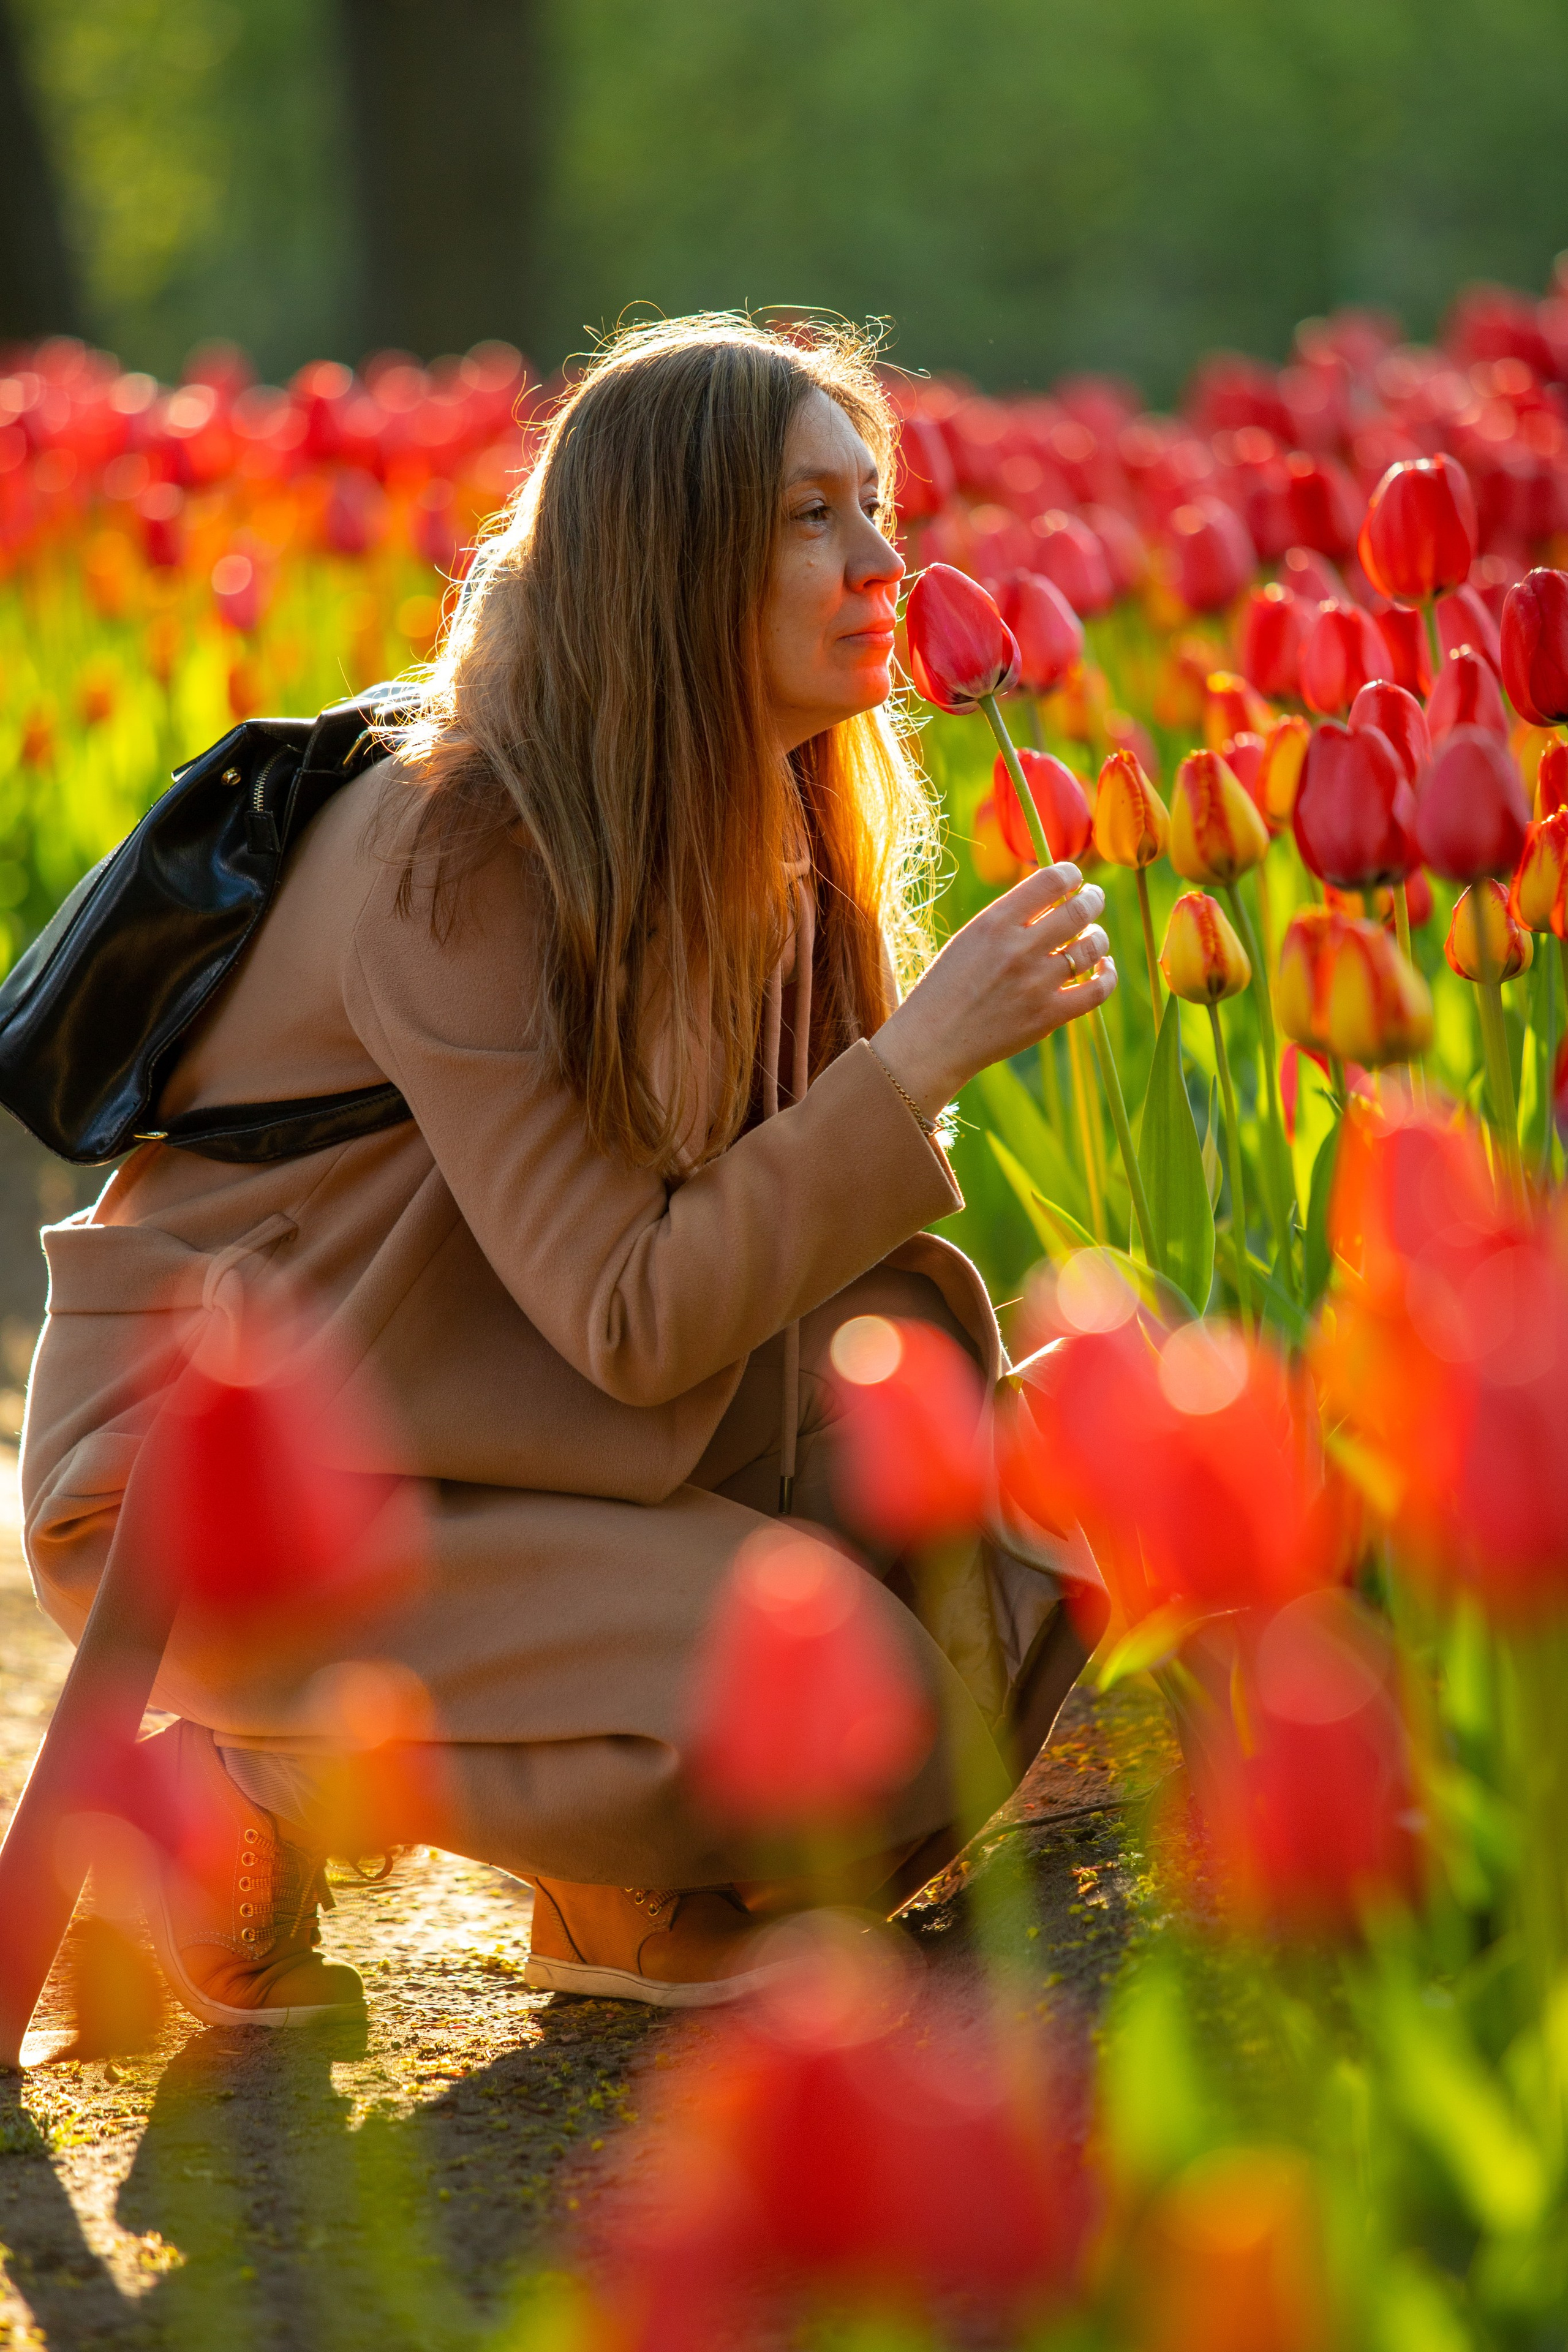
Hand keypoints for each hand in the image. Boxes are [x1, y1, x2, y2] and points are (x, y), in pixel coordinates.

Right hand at [872, 863, 1114, 1117]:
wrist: (933, 1041)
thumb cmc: (948, 986)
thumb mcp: (970, 938)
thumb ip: (1010, 917)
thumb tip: (1055, 894)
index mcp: (994, 923)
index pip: (1051, 881)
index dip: (1071, 874)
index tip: (1073, 878)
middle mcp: (1018, 950)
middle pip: (1079, 911)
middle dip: (1092, 899)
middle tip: (1092, 899)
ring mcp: (1036, 984)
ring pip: (1092, 948)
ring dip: (1098, 937)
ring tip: (1092, 937)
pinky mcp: (1048, 1016)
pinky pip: (1097, 990)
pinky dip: (1107, 974)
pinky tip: (1102, 967)